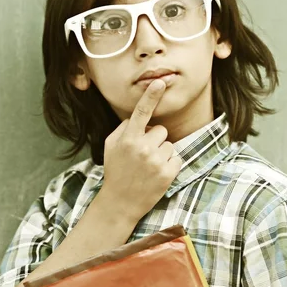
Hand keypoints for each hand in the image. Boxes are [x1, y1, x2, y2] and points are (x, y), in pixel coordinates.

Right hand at [100, 79, 182, 221]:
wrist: (121, 203)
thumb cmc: (116, 171)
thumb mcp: (111, 146)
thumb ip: (124, 128)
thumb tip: (138, 117)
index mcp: (128, 139)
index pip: (142, 113)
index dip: (151, 96)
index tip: (160, 82)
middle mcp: (143, 148)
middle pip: (161, 130)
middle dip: (154, 139)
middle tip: (143, 155)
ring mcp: (156, 161)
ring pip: (169, 144)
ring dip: (162, 152)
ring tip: (148, 166)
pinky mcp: (168, 173)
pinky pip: (176, 158)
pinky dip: (169, 164)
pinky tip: (157, 174)